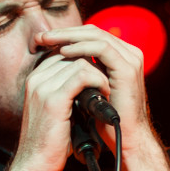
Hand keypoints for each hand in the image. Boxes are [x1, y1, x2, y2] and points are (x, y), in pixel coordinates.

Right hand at [13, 45, 109, 170]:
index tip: (101, 73)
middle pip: (71, 53)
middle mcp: (36, 80)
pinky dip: (98, 82)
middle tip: (108, 81)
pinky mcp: (53, 99)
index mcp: (35, 80)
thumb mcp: (56, 111)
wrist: (35, 164)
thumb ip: (66, 92)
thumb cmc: (49, 142)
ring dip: (99, 74)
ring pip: (79, 62)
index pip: (62, 53)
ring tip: (107, 91)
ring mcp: (43, 88)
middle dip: (94, 64)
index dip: (85, 59)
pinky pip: (82, 75)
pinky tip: (104, 94)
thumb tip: (87, 81)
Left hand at [35, 24, 152, 154]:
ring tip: (48, 40)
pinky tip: (64, 52)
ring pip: (96, 36)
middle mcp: (127, 54)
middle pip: (92, 32)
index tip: (42, 40)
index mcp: (118, 57)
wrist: (124, 138)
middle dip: (64, 32)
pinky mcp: (127, 69)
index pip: (89, 36)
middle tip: (41, 35)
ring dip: (69, 36)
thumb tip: (55, 63)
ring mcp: (129, 59)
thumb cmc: (104, 119)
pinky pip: (102, 49)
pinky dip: (81, 48)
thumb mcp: (88, 91)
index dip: (65, 35)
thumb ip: (80, 74)